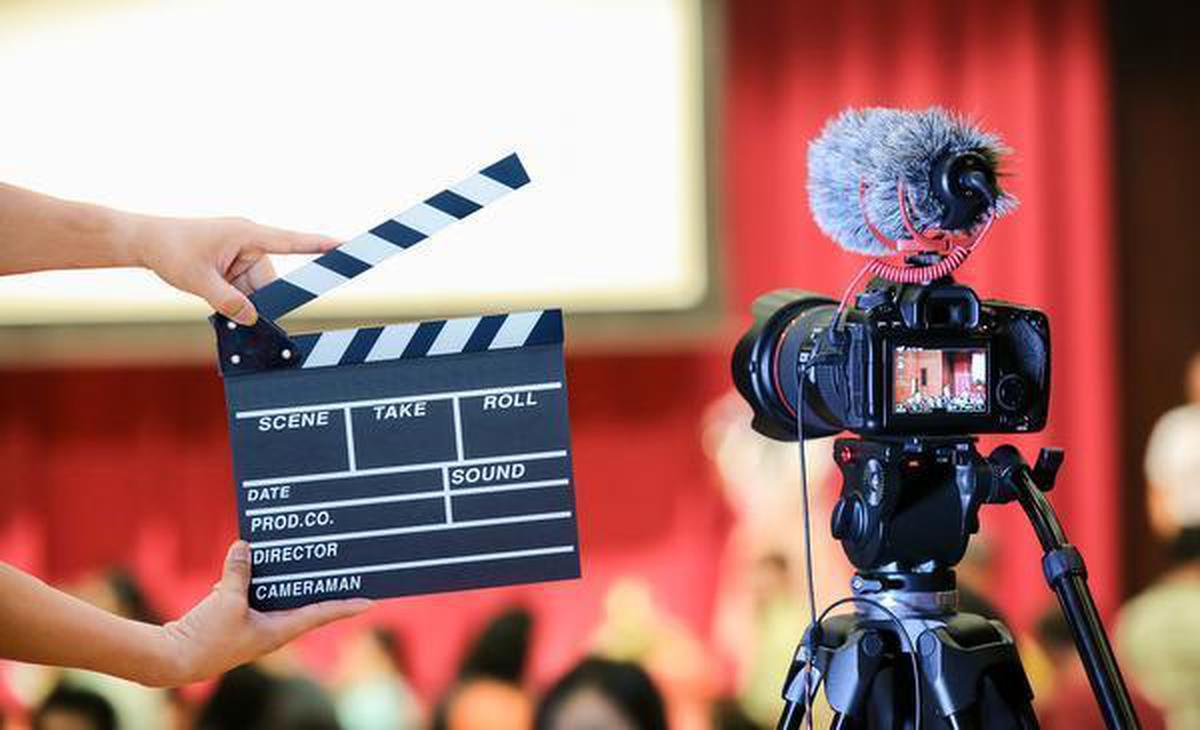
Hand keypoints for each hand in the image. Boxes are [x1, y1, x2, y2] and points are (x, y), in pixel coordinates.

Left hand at [137, 217, 337, 324]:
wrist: (143, 241)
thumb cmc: (169, 248)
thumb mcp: (197, 279)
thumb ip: (227, 301)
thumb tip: (251, 319)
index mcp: (247, 234)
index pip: (292, 242)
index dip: (320, 245)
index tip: (345, 246)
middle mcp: (249, 242)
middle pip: (269, 281)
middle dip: (257, 301)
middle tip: (241, 318)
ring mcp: (240, 254)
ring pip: (257, 289)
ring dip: (241, 301)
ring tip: (213, 300)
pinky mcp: (231, 264)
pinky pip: (244, 288)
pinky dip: (234, 299)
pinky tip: (215, 298)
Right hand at [156, 541, 369, 685]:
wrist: (172, 659)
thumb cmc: (205, 638)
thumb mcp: (225, 601)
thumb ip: (238, 573)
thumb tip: (244, 546)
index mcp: (278, 631)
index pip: (320, 615)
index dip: (345, 607)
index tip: (371, 602)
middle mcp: (271, 630)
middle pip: (302, 602)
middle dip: (319, 584)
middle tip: (340, 565)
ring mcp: (253, 626)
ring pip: (277, 596)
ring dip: (284, 578)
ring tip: (299, 552)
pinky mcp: (235, 621)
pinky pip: (253, 596)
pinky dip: (254, 579)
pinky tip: (248, 559)